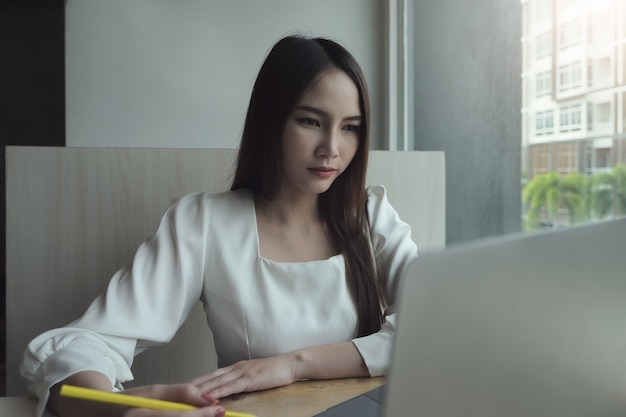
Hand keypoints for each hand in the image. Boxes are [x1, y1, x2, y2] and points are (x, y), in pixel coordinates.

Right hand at [50, 373, 225, 416]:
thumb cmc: (128, 401)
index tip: (220, 410)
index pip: (177, 416)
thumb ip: (181, 393)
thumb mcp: (154, 391)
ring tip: (207, 415)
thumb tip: (209, 398)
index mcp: (139, 415)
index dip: (201, 415)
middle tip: (219, 415)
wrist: (101, 413)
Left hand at [190, 355, 299, 398]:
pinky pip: (232, 387)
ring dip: (202, 389)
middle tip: (179, 391)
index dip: (198, 380)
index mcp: (237, 367)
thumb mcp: (255, 374)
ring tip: (188, 396)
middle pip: (210, 377)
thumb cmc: (275, 370)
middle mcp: (237, 368)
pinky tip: (212, 397)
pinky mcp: (250, 380)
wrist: (291, 364)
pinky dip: (220, 392)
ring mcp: (243, 373)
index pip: (213, 374)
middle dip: (194, 385)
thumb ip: (242, 380)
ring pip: (217, 382)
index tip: (185, 386)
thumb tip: (231, 388)